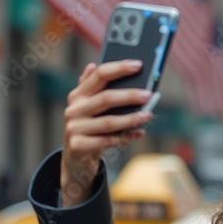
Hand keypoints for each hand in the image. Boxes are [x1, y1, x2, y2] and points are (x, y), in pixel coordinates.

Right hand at [60, 60, 153, 206]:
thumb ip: (93, 88)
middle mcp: (74, 109)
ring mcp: (74, 128)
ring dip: (131, 119)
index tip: (139, 65)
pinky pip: (108, 140)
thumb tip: (93, 65)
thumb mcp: (89, 107)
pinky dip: (126, 137)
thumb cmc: (90, 128)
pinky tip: (140, 133)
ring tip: (149, 115)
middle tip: (149, 95)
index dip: (119, 68)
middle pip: (105, 98)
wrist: (75, 159)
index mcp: (78, 95)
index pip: (99, 75)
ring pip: (109, 122)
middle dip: (129, 95)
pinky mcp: (79, 146)